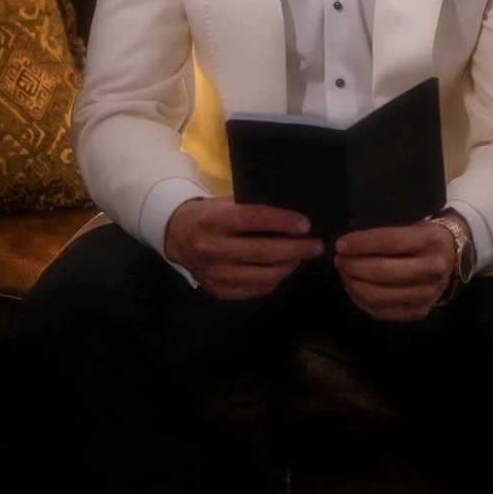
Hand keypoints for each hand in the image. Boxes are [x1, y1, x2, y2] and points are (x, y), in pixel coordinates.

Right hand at [165, 198, 323, 301]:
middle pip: (264, 253)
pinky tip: (282, 270)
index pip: (255, 219)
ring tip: (300, 257)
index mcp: (214, 220)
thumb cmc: (208, 214)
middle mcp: (213, 249)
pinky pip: (255, 290)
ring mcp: (216, 274)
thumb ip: (252, 209)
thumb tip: (292, 216)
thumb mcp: (225, 203)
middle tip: (316, 246)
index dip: (283, 222)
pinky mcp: (219, 290)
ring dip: (288, 267)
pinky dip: (274, 280)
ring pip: (263, 276)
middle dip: (296, 250)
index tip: (306, 225)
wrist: (176, 236)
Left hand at [333, 219, 457, 322]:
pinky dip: (360, 301)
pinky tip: (353, 289)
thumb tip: (347, 246)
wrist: (453, 257)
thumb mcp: (413, 227)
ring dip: (353, 284)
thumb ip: (384, 236)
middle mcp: (432, 269)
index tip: (340, 245)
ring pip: (379, 295)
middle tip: (340, 260)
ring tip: (345, 274)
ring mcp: (428, 294)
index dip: (360, 244)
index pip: (388, 242)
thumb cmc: (426, 238)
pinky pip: (381, 311)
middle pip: (382, 271)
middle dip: (352, 266)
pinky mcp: (420, 311)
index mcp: (430, 241)